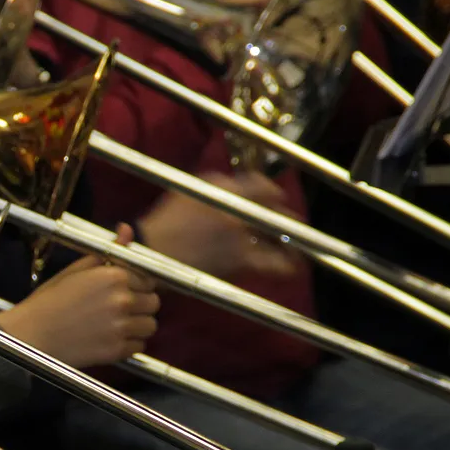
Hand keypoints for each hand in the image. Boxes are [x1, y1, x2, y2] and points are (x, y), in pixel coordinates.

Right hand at [0, 224, 158, 368]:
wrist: (31, 334)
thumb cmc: (50, 300)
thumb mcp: (76, 269)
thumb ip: (108, 250)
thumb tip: (126, 229)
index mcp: (114, 276)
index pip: (148, 279)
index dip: (137, 284)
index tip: (125, 290)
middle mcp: (122, 299)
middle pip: (154, 302)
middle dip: (141, 304)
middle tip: (119, 308)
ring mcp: (121, 326)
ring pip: (150, 326)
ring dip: (138, 325)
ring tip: (116, 324)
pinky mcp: (117, 350)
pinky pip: (140, 346)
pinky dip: (129, 344)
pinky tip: (110, 338)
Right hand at [138, 172, 300, 280]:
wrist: (154, 251)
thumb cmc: (167, 219)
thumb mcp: (191, 189)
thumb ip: (220, 183)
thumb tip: (244, 186)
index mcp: (226, 191)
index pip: (265, 187)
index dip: (273, 190)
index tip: (276, 195)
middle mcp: (240, 214)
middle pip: (277, 211)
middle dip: (285, 214)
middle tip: (287, 218)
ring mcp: (243, 239)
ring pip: (280, 238)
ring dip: (290, 240)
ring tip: (295, 244)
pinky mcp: (240, 264)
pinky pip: (272, 265)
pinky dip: (284, 265)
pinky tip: (288, 266)